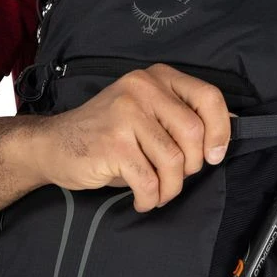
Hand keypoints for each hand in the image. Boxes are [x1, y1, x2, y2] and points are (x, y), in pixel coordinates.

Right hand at [30, 64, 231, 211]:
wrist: (52, 145)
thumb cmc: (105, 134)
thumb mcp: (146, 114)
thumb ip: (180, 118)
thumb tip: (224, 137)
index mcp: (156, 78)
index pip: (209, 97)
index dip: (221, 130)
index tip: (214, 155)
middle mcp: (142, 89)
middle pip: (194, 133)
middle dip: (192, 166)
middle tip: (175, 177)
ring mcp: (126, 115)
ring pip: (174, 161)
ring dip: (170, 188)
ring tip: (157, 193)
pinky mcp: (113, 144)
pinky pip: (150, 181)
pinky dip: (150, 198)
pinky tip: (142, 199)